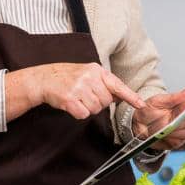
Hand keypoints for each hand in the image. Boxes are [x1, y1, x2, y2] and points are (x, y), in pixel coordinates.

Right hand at [29, 62, 145, 119]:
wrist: (44, 78)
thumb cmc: (67, 77)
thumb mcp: (88, 74)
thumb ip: (104, 84)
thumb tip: (121, 95)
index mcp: (96, 70)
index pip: (117, 85)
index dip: (131, 96)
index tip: (141, 105)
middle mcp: (89, 77)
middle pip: (105, 102)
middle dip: (97, 103)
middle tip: (84, 96)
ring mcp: (79, 87)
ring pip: (95, 110)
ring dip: (86, 108)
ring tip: (76, 98)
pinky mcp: (70, 98)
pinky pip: (83, 114)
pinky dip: (77, 113)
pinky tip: (70, 104)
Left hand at [132, 88, 184, 150]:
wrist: (139, 124)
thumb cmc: (149, 110)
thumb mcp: (158, 101)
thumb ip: (175, 97)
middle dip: (179, 120)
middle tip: (168, 118)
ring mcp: (184, 131)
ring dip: (174, 130)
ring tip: (162, 127)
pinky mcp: (178, 142)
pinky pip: (179, 141)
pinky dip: (170, 138)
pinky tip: (163, 134)